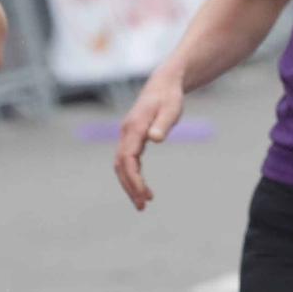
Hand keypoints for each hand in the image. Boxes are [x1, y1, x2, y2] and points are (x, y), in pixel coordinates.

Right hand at [114, 68, 185, 209]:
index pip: (128, 159)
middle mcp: (126, 132)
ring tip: (143, 203)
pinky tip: (142, 187)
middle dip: (130, 187)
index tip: (145, 195)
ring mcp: (127, 135)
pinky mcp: (132, 138)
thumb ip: (163, 124)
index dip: (134, 179)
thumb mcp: (171, 109)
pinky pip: (128, 161)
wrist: (164, 84)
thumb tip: (154, 139)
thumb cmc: (169, 97)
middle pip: (121, 165)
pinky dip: (133, 176)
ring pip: (122, 165)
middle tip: (142, 206)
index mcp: (134, 127)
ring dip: (130, 184)